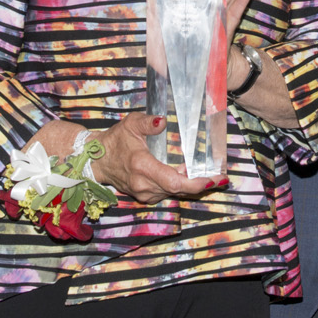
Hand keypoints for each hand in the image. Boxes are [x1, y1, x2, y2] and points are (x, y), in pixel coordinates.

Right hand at [89, 112, 224, 203]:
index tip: (212, 179)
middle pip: (179, 190)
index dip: (195, 183)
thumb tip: (162, 120)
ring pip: (174, 193)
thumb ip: (147, 122)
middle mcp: (144, 185)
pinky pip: (167, 193)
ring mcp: (144, 193)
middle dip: (201, 184)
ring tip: (212, 175)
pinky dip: (181, 186)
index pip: (174, 182)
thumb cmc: (115, 141)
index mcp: (142, 167)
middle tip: (221, 177)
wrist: (97, 161)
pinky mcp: (145, 196)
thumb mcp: (129, 124)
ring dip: (192, 185)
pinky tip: (193, 177)